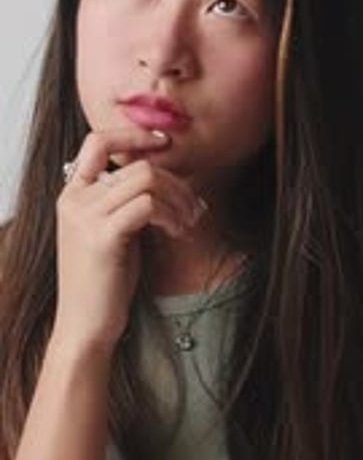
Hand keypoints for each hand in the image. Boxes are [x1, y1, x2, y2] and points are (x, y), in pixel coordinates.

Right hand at [54, 127, 206, 350]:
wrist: (85, 325)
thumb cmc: (103, 281)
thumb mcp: (109, 231)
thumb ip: (122, 201)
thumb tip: (163, 176)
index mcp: (72, 194)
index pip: (97, 141)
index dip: (133, 134)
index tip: (163, 141)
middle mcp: (74, 200)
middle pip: (138, 165)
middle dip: (175, 183)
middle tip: (193, 207)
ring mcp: (85, 217)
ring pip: (146, 179)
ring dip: (178, 199)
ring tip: (187, 222)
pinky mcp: (102, 237)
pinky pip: (148, 205)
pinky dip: (170, 215)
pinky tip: (176, 232)